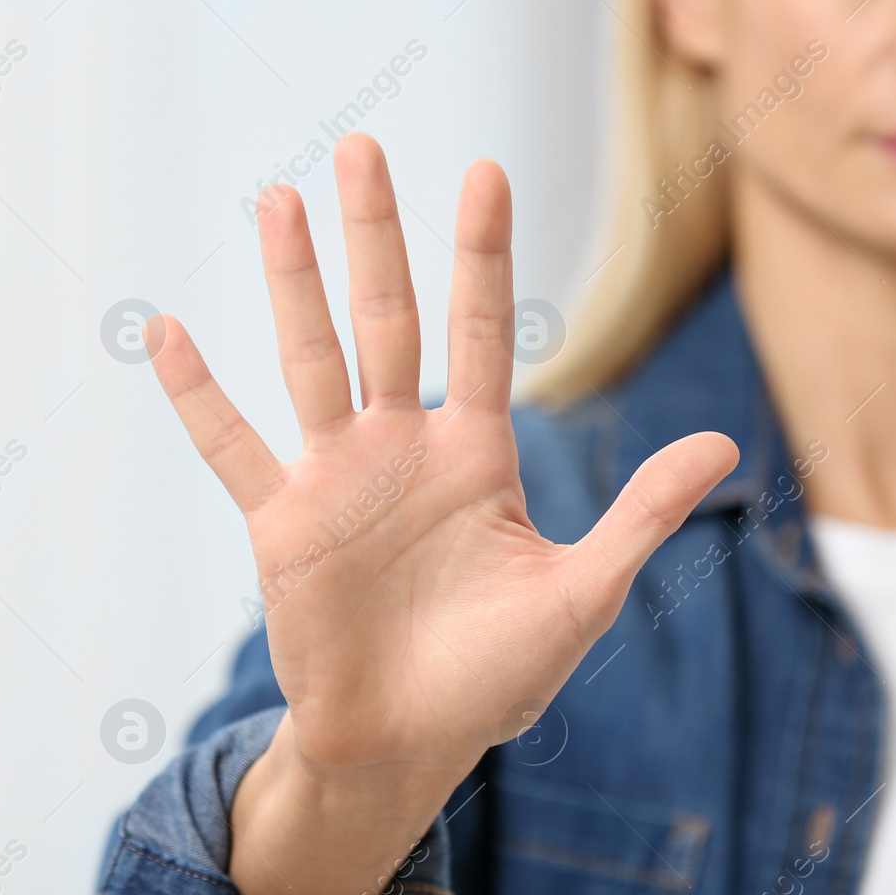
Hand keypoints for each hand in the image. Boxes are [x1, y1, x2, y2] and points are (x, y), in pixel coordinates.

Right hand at [146, 134, 735, 894]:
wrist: (413, 745)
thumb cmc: (501, 674)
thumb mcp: (584, 590)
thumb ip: (642, 512)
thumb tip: (727, 445)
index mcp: (477, 455)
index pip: (482, 333)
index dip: (484, 256)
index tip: (484, 174)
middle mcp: (405, 450)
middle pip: (390, 322)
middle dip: (378, 238)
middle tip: (362, 149)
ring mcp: (340, 481)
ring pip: (312, 361)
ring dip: (294, 285)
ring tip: (278, 200)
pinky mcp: (283, 525)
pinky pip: (234, 450)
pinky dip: (202, 397)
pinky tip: (168, 331)